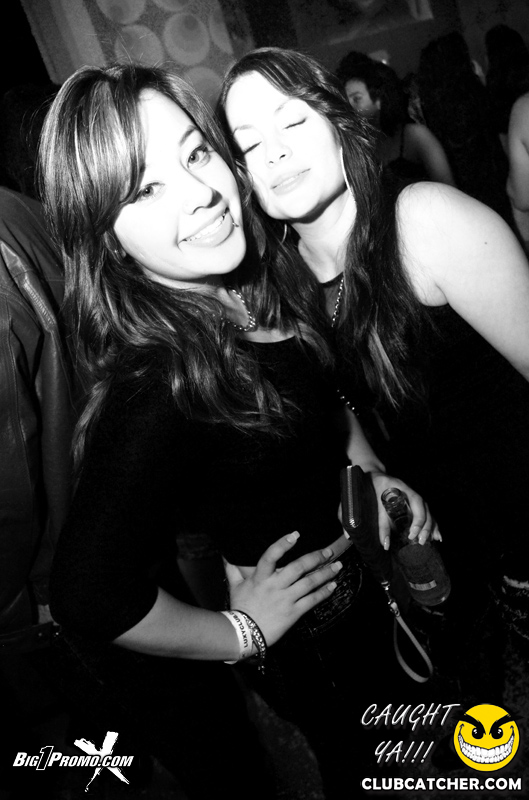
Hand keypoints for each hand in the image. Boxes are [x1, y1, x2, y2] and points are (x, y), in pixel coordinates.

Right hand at [224, 532, 340, 646]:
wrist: (244, 634)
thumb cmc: (240, 608)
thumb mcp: (234, 586)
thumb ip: (232, 568)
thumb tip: (226, 554)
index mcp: (260, 577)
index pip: (271, 555)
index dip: (283, 544)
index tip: (296, 534)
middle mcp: (275, 585)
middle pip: (298, 567)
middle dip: (316, 557)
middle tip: (328, 551)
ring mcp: (285, 599)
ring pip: (309, 583)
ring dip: (325, 573)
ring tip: (337, 566)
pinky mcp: (293, 612)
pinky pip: (312, 600)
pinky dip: (324, 592)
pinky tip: (332, 586)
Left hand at [368, 471, 441, 548]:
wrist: (379, 477)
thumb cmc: (379, 489)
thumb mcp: (379, 506)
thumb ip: (382, 525)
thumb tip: (385, 545)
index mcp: (408, 493)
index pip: (418, 507)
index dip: (418, 522)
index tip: (412, 534)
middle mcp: (416, 497)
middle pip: (426, 513)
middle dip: (426, 528)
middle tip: (421, 542)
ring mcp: (418, 502)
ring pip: (429, 514)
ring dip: (432, 528)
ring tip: (433, 541)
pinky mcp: (417, 506)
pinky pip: (428, 516)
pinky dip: (433, 526)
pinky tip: (436, 537)